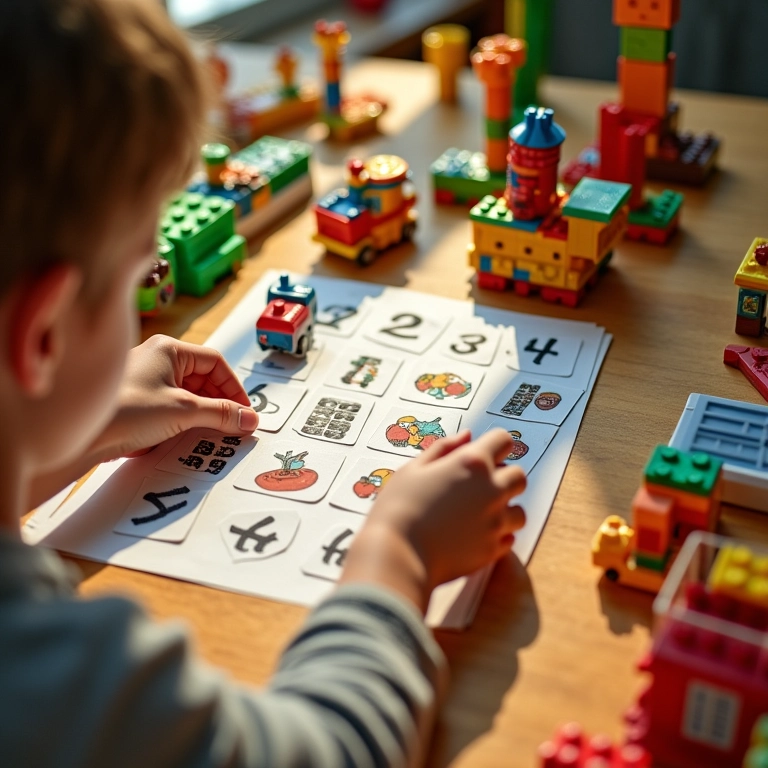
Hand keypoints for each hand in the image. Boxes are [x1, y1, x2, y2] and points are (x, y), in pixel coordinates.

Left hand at [90, 335, 257, 459]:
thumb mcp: (182, 410)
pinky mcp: (140, 405)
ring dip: (205, 416)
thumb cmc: (125, 410)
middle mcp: (158, 361)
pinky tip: (191, 440)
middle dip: (221, 403)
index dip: (234, 387)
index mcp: (169, 350)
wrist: (79, 437)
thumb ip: (220, 414)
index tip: (244, 412)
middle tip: (234, 426)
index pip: (215, 363)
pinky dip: (187, 424)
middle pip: (203, 379)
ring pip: (189, 396)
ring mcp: (148, 383)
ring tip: (215, 436)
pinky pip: (174, 410)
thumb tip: (249, 419)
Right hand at [340, 429, 525, 611]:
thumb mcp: (413, 468)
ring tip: (478, 515)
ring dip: (504, 509)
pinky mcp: (493, 550)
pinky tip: (475, 535)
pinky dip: (498, 535)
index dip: (493, 445)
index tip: (481, 455)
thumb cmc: (398, 507)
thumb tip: (467, 436)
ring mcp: (495, 522)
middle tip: (478, 486)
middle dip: (504, 477)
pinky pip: (509, 538)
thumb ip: (443, 448)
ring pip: (519, 511)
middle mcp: (492, 490)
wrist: (397, 555)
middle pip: (519, 476)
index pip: (504, 440)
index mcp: (472, 463)